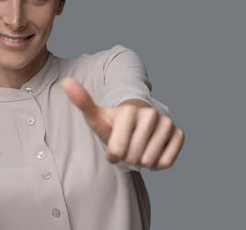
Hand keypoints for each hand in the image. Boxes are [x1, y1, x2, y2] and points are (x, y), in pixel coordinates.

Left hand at [62, 78, 183, 170]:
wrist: (135, 125)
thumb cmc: (114, 124)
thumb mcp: (96, 117)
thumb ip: (82, 101)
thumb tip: (66, 82)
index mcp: (128, 110)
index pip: (117, 151)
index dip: (113, 155)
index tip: (113, 145)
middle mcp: (150, 113)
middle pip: (133, 157)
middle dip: (128, 158)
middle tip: (127, 147)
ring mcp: (166, 122)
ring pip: (150, 160)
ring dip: (142, 161)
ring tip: (139, 149)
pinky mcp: (178, 133)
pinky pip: (167, 161)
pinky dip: (158, 164)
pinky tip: (152, 152)